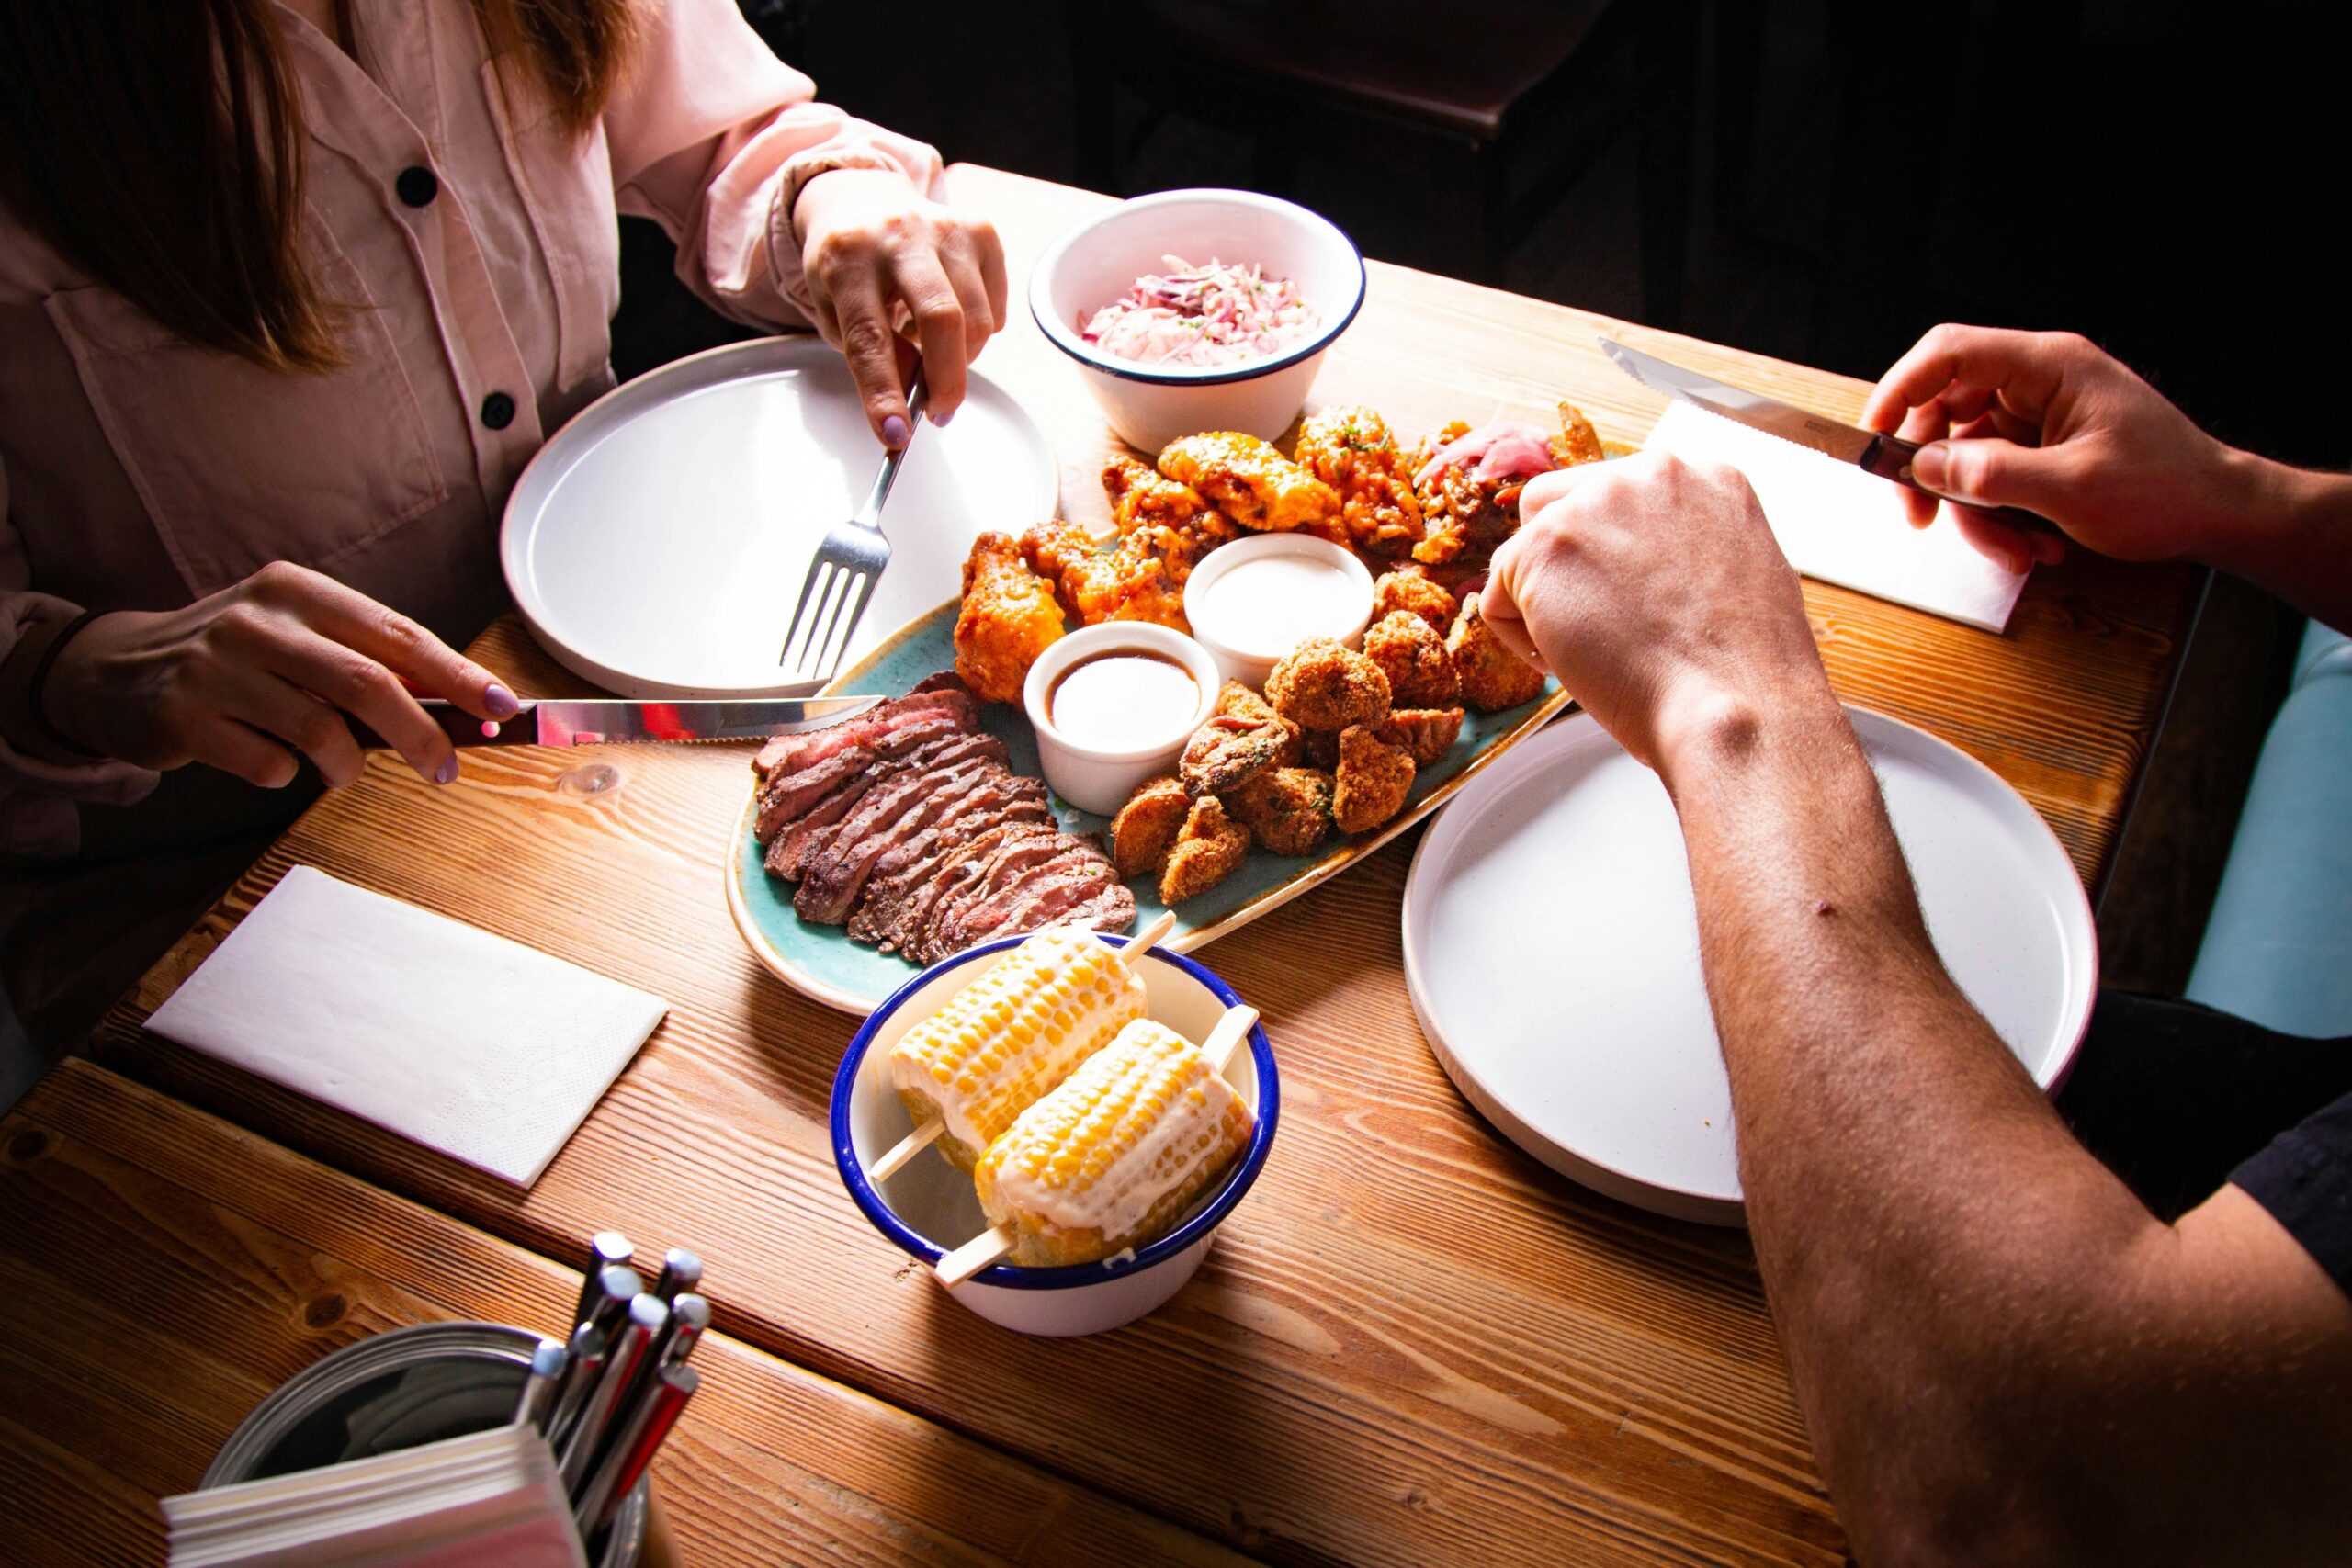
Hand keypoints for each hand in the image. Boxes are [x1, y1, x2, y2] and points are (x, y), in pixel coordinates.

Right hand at [38, 562, 516, 788]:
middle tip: (444, 770)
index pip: (396, 634)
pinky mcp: (183, 716)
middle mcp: (258, 620)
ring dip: (346, 766)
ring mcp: (216, 667)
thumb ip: (366, 662)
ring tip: (341, 774)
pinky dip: (284, 775)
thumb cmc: (236, 658)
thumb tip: (458, 705)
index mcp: (299, 590)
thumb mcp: (298, 638)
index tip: (500, 705)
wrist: (116, 670)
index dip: (455, 674)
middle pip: (367, 682)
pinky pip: (265, 762)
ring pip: (318, 728)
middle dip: (421, 734)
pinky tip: (271, 763)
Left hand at [793, 168, 1006, 445]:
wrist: (862, 202)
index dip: (883, 392)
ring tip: (937, 360)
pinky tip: (952, 321)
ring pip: (977, 320)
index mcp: (847, 259)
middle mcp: (899, 235)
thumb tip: (918, 389)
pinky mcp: (981, 232)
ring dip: (961, 361)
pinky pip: (995, 308)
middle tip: (938, 413)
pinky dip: (979, 332)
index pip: (868, 337)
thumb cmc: (848, 269)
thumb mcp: (835, 311)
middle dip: (946, 382)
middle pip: (942, 319)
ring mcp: (946, 229)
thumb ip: (872, 353)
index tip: (895, 436)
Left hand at [1485, 451, 1834, 771]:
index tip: (1627, 606)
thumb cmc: (1740, 677)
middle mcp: (1653, 472)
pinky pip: (1497, 594)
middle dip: (1563, 569)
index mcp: (1707, 478)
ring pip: (1525, 550)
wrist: (1735, 711)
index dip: (1609, 559)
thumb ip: (1682, 549)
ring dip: (1544, 606)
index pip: (1619, 497)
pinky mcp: (1546, 545)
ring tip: (1592, 654)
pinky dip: (1520, 639)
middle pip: (1560, 505)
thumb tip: (1630, 565)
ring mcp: (1596, 501)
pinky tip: (1569, 666)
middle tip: (1595, 628)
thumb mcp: (1733, 579)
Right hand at [1862, 324, 2262, 573]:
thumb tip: (1926, 467)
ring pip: (1964, 454)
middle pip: (1945, 410)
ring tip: (2016, 550)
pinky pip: (1991, 477)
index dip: (1899, 390)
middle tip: (1922, 517)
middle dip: (1932, 472)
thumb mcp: (2072, 488)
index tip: (1873, 438)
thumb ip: (1992, 475)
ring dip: (1975, 511)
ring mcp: (2037, 415)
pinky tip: (2033, 543)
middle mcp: (2038, 382)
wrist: (2217, 512)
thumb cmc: (2166, 489)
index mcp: (2050, 366)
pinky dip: (2000, 517)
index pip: (1950, 354)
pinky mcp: (2040, 448)